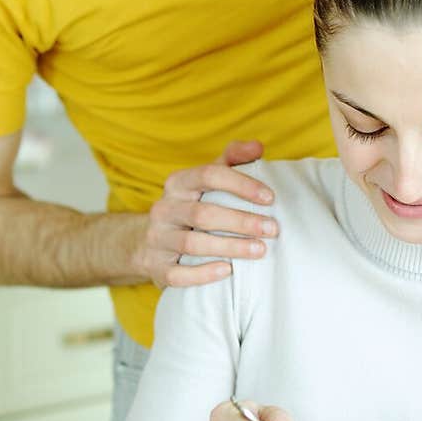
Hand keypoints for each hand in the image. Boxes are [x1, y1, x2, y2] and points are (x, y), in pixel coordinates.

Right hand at [141, 140, 277, 288]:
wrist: (149, 242)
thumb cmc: (192, 206)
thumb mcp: (207, 180)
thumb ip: (232, 160)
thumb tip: (258, 146)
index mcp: (177, 183)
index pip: (209, 175)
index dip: (241, 184)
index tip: (270, 198)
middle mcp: (163, 209)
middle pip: (203, 213)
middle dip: (241, 221)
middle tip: (272, 228)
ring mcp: (157, 239)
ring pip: (192, 244)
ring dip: (230, 247)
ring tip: (260, 250)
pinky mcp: (156, 268)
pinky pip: (178, 274)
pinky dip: (203, 273)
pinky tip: (228, 270)